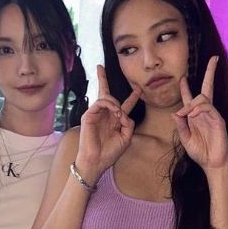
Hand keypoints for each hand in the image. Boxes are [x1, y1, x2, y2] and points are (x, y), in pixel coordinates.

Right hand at [75, 66, 141, 182]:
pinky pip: (100, 102)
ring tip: (119, 113)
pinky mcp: (88, 115)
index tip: (139, 88)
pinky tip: (115, 112)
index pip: (124, 105)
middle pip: (105, 93)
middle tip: (100, 67)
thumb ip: (129, 123)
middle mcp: (104, 115)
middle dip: (102, 79)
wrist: (97, 161)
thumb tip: (123, 112)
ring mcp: (95, 114)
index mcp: (114, 120)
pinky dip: (109, 105)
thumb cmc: (110, 152)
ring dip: (115, 103)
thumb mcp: (126, 137)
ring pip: (105, 97)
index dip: (132, 97)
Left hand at [173, 57, 227, 171]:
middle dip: (211, 72)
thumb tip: (175, 113)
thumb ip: (180, 126)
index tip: (183, 77)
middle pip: (207, 88)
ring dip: (192, 103)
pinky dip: (199, 109)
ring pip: (203, 98)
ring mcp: (213, 115)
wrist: (212, 164)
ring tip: (187, 114)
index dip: (186, 87)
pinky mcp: (219, 120)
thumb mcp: (184, 139)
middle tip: (214, 58)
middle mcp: (205, 113)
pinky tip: (193, 115)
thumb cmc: (199, 152)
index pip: (191, 97)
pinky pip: (209, 108)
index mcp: (195, 116)